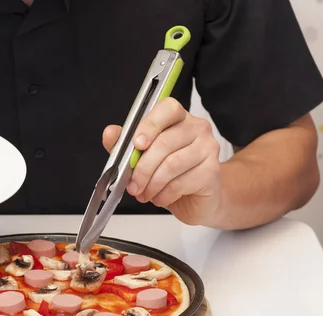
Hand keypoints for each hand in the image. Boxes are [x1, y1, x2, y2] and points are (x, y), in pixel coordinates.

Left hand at [102, 97, 221, 225]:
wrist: (197, 199)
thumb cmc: (170, 175)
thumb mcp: (142, 159)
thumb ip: (124, 144)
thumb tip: (110, 132)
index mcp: (178, 118)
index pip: (167, 109)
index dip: (149, 126)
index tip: (136, 144)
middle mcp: (197, 128)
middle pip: (165, 142)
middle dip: (142, 168)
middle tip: (132, 185)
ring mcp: (208, 148)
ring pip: (171, 164)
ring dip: (151, 184)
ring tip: (144, 193)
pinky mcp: (212, 172)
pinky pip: (180, 183)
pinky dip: (164, 194)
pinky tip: (160, 198)